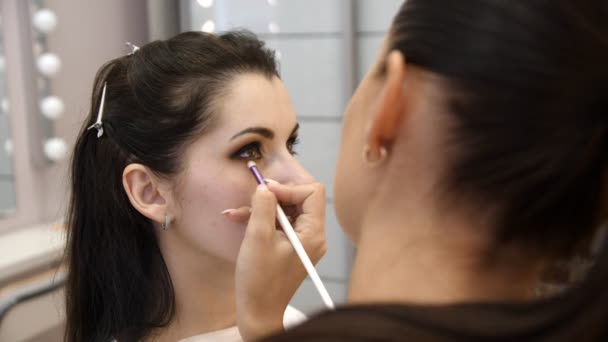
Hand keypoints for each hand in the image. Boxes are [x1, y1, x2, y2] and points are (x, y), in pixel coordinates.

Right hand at [235, 182, 326, 340]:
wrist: (258, 312)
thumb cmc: (260, 280)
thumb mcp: (258, 237)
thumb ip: (263, 206)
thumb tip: (265, 186)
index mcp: (313, 233)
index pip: (312, 193)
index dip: (288, 188)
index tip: (265, 192)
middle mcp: (313, 236)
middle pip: (300, 200)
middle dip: (273, 197)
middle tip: (250, 200)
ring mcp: (303, 242)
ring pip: (287, 211)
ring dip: (262, 209)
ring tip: (238, 213)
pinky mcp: (291, 247)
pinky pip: (280, 224)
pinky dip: (262, 220)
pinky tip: (239, 219)